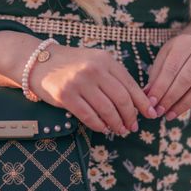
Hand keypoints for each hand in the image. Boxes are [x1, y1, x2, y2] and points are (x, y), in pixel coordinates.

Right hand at [30, 43, 157, 134]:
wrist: (40, 62)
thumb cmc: (72, 65)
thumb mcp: (95, 62)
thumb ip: (113, 77)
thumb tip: (136, 102)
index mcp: (106, 60)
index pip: (130, 85)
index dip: (142, 103)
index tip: (150, 114)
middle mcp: (94, 69)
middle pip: (121, 99)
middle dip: (130, 117)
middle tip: (133, 127)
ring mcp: (79, 82)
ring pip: (107, 110)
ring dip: (116, 124)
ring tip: (120, 130)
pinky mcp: (66, 95)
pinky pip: (89, 116)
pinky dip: (99, 125)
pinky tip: (103, 128)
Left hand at [145, 34, 190, 120]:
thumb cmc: (179, 54)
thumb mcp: (165, 57)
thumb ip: (156, 75)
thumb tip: (146, 96)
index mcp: (184, 43)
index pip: (170, 69)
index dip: (160, 88)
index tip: (151, 103)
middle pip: (186, 79)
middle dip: (171, 98)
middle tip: (159, 112)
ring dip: (184, 104)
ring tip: (170, 115)